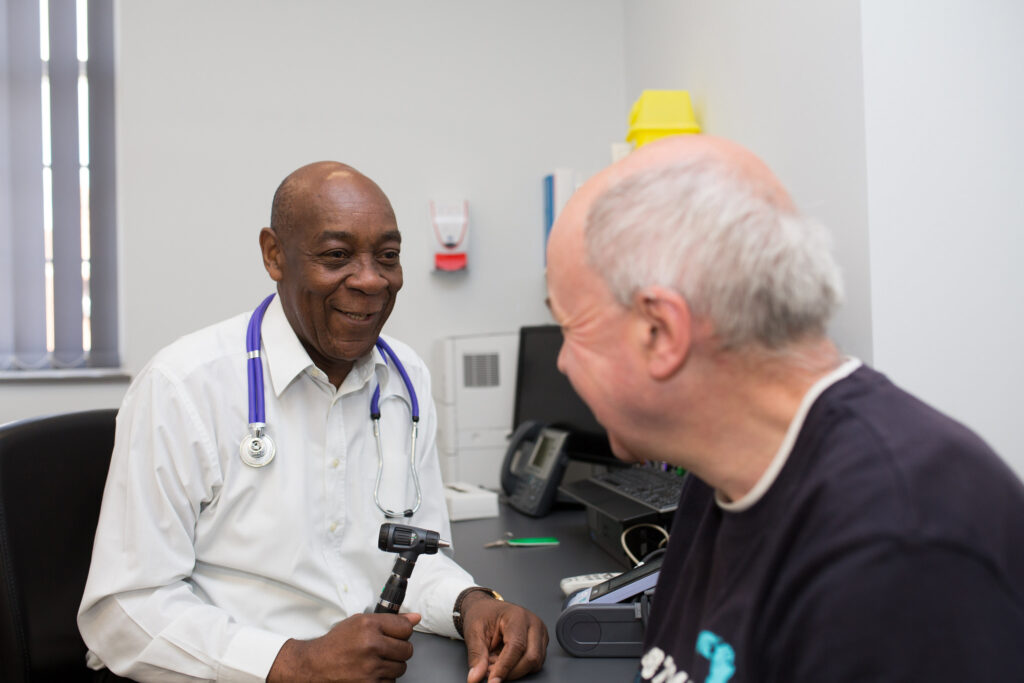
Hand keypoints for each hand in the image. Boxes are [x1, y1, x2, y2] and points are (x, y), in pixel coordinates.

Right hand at [267, 612, 420, 682]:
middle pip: (407, 650)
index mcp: (369, 626)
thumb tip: (415, 618)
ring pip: (401, 667)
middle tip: (383, 649)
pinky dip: (383, 678)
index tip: (395, 635)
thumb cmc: (336, 644)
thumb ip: (390, 620)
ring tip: (375, 660)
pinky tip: (371, 672)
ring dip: (391, 665)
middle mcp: (371, 645)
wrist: (315, 666)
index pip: (406, 628)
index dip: (401, 632)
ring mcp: (371, 667)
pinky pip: (391, 682)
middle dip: (398, 650)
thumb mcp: (360, 622)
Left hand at [461, 593, 547, 682]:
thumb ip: (476, 656)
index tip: (492, 681)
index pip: (516, 646)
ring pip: (535, 664)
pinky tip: (504, 661)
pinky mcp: (540, 643)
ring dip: (514, 670)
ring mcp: (540, 634)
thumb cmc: (482, 615)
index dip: (504, 667)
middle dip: (511, 672)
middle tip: (490, 672)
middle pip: (531, 657)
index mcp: (517, 616)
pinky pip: (535, 664)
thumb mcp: (473, 633)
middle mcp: (533, 624)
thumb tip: (476, 677)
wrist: (486, 609)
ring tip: (495, 663)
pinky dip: (518, 668)